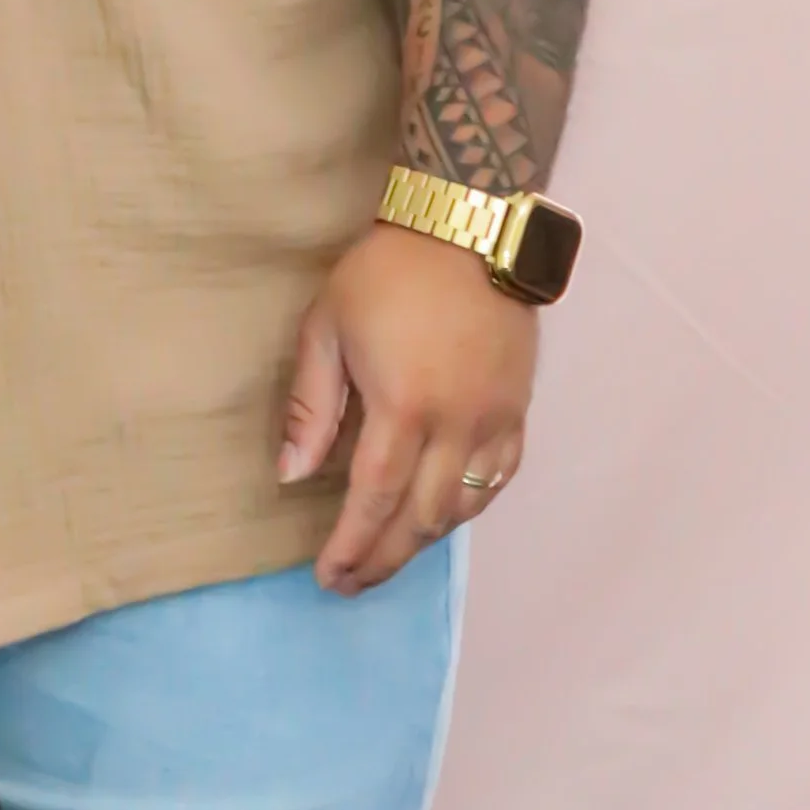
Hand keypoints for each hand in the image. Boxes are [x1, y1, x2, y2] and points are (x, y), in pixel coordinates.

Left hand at [281, 220, 539, 594]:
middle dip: (384, 558)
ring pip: (464, 507)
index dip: (352, 546)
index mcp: (404, 406)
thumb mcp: (326, 328)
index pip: (375, 499)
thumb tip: (291, 474)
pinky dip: (470, 507)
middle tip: (352, 582)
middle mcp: (457, 424)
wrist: (467, 227)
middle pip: (421, 518)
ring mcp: (495, 419)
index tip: (329, 577)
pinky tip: (444, 514)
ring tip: (388, 553)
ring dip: (425, 539)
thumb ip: (310, 408)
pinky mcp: (518, 408)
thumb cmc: (386, 272)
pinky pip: (501, 478)